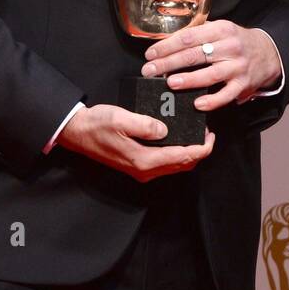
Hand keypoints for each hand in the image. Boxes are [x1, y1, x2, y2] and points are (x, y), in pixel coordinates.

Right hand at [57, 103, 214, 181]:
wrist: (77, 133)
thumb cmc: (97, 124)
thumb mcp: (121, 119)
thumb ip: (145, 125)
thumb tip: (165, 130)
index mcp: (144, 160)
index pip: (183, 158)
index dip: (202, 149)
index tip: (211, 136)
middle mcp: (145, 170)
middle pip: (183, 165)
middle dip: (199, 152)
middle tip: (207, 134)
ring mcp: (141, 170)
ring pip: (175, 166)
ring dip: (189, 154)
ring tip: (196, 136)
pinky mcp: (137, 166)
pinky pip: (165, 164)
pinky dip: (177, 155)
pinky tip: (178, 140)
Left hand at [141, 20, 281, 111]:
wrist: (268, 53)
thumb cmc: (236, 41)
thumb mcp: (220, 29)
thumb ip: (198, 35)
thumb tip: (166, 46)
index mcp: (221, 30)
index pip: (189, 37)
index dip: (167, 45)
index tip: (150, 54)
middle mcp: (230, 47)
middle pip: (195, 55)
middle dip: (168, 63)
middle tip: (150, 70)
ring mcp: (237, 66)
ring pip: (210, 74)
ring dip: (188, 79)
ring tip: (170, 83)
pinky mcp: (243, 84)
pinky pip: (226, 95)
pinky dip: (212, 101)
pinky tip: (197, 104)